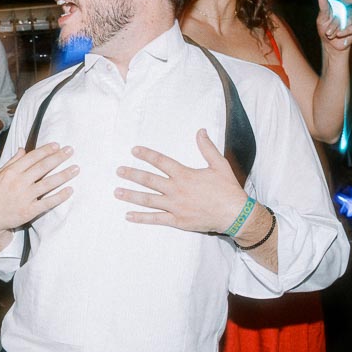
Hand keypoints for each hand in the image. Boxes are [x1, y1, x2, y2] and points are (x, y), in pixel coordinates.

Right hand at [0, 143, 77, 257]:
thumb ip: (12, 162)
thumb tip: (23, 149)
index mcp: (11, 172)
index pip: (32, 157)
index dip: (46, 150)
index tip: (57, 145)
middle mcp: (19, 183)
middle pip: (43, 167)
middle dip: (58, 157)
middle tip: (71, 151)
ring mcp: (25, 197)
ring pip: (48, 183)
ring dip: (64, 175)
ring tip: (75, 168)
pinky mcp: (29, 211)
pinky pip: (48, 202)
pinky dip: (60, 196)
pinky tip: (70, 190)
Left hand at [115, 129, 247, 232]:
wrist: (235, 214)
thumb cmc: (228, 189)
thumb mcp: (219, 165)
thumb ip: (207, 148)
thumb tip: (200, 131)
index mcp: (185, 175)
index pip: (161, 162)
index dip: (147, 155)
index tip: (134, 150)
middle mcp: (177, 190)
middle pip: (149, 180)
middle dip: (132, 174)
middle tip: (118, 171)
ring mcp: (175, 206)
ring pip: (148, 200)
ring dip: (131, 195)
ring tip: (117, 191)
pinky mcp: (177, 220)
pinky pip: (156, 219)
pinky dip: (141, 218)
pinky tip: (128, 215)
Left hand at [317, 0, 351, 52]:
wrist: (330, 44)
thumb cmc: (325, 30)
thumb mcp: (322, 20)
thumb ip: (323, 9)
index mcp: (338, 8)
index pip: (344, 1)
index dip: (348, 0)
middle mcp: (347, 12)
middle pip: (344, 12)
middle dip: (334, 23)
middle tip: (327, 32)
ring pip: (349, 20)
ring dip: (339, 28)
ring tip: (331, 35)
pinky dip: (347, 30)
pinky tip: (340, 34)